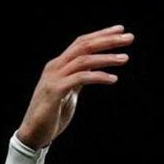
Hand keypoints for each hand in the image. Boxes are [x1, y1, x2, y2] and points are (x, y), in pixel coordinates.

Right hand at [17, 25, 132, 149]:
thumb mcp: (68, 91)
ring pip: (84, 60)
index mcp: (59, 64)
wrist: (33, 133)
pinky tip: (113, 79)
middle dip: (108, 40)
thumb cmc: (52, 114)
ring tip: (125, 59)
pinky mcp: (56, 91)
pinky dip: (98, 77)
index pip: (81, 43)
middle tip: (129, 37)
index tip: (120, 30)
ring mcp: (55, 78)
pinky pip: (81, 78)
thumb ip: (78, 78)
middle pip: (84, 46)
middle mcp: (56, 66)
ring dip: (106, 58)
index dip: (101, 34)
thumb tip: (93, 70)